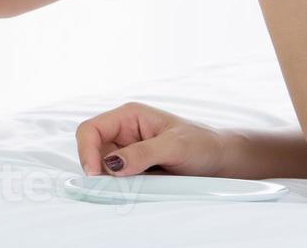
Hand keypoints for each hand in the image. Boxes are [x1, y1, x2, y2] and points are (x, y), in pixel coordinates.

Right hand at [75, 102, 229, 177]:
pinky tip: (136, 191)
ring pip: (103, 169)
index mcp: (129, 116)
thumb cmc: (202, 144)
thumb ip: (142, 153)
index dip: (87, 151)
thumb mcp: (174, 146)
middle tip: (115, 187)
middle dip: (99, 170)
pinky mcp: (134, 170)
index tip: (95, 175)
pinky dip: (120, 189)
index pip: (90, 130)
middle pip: (92, 152)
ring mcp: (128, 152)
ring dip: (110, 182)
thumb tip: (112, 163)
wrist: (219, 160)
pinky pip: (116, 181)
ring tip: (135, 186)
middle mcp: (124, 133)